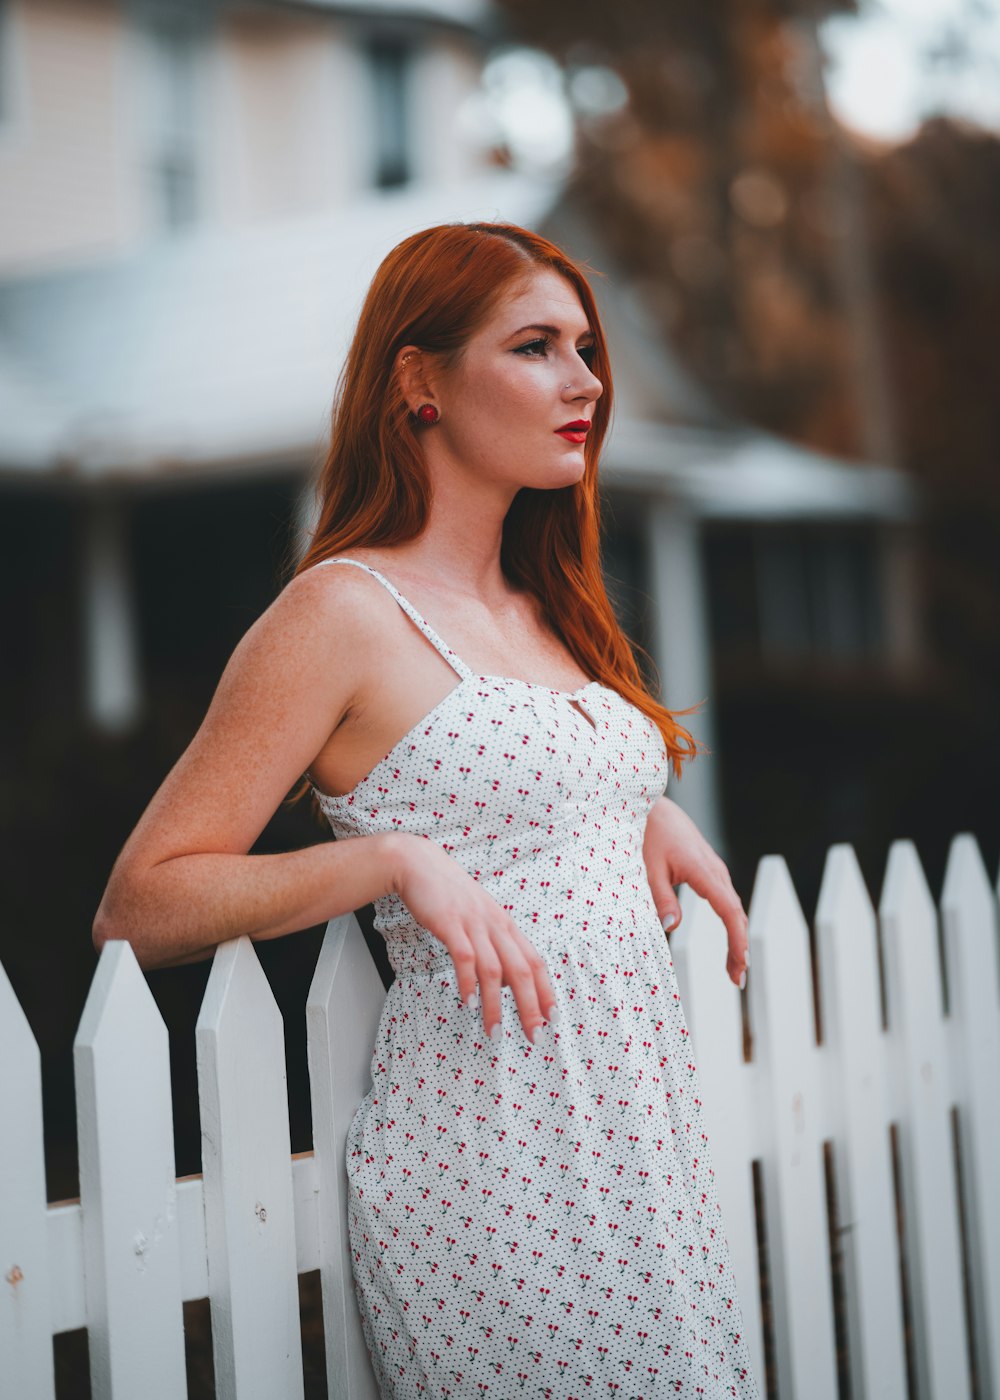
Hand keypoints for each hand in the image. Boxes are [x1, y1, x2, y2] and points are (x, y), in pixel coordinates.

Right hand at [389, 835, 556, 1044]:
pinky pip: (464, 957)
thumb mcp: (481, 917)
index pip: (535, 962)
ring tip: (494, 1033)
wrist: (420, 865)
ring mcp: (474, 924)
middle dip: (530, 1007)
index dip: (546, 991)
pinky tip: (468, 1002)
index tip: (553, 1019)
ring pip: (494, 970)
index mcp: (506, 925)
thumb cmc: (450, 895)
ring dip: (496, 1005)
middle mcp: (496, 925)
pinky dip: (468, 983)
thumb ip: (495, 946)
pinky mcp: (450, 923)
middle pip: (522, 971)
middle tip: (534, 1037)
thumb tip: (506, 982)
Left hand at [642, 797, 748, 987]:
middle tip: (737, 980)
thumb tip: (672, 927)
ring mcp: (713, 868)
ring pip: (733, 906)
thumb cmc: (646, 833)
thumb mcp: (647, 868)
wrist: (649, 804)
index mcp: (703, 870)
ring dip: (736, 936)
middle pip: (737, 913)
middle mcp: (715, 870)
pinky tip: (728, 938)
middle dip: (739, 947)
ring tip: (733, 968)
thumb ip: (660, 898)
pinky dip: (730, 921)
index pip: (729, 912)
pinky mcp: (707, 867)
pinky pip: (725, 898)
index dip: (737, 941)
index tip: (740, 965)